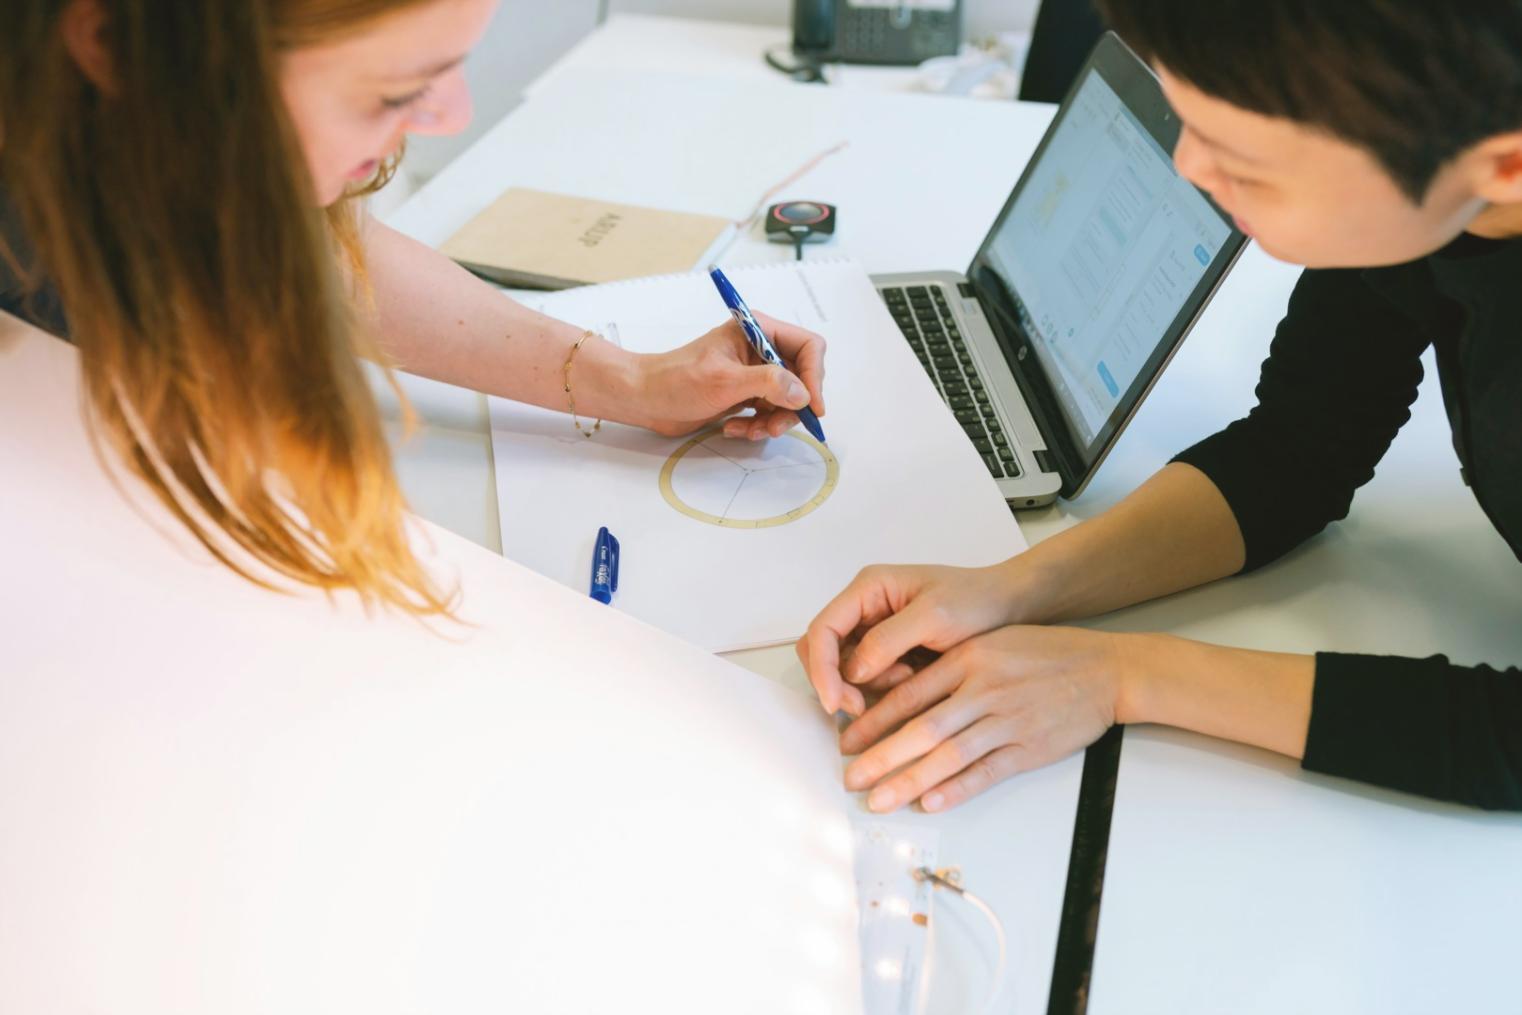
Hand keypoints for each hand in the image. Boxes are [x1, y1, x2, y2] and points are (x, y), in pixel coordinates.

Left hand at [632, 311, 825, 438]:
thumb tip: (802, 393)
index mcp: (758, 331)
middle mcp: (760, 350)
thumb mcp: (725, 381)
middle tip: (774, 427)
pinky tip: (736, 429)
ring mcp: (754, 373)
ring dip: (773, 421)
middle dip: (791, 406)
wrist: (645, 399)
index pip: (808, 347)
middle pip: (801, 378)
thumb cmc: (675, 380)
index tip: (811, 407)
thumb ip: (768, 384)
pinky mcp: (746, 394)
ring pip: (787, 400)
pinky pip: (769, 413)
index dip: (814, 377)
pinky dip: (758, 425)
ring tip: (750, 431)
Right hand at [796, 562, 1033, 716]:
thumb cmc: (976, 601)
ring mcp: (874, 629)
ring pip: (843, 668)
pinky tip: (912, 679)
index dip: (821, 668)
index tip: (835, 702)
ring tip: (907, 679)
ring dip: (864, 685)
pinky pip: (867, 676)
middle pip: (823, 650)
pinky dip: (881, 687)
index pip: (823, 629)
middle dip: (835, 682)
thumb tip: (852, 671)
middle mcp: (864, 607)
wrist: (1009, 607)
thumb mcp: (935, 616)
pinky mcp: (888, 651)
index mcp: (869, 588)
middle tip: (860, 708)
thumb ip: (888, 640)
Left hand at [840, 625, 1126, 813]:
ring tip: (878, 800)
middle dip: (880, 757)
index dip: (873, 721)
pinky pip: (986, 772)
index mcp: (967, 659)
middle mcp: (983, 689)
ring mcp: (1007, 720)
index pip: (908, 694)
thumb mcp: (989, 642)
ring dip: (909, 781)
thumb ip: (947, 667)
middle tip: (851, 777)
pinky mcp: (1029, 748)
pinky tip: (930, 803)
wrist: (1104, 669)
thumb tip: (898, 695)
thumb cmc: (1044, 653)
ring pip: (947, 756)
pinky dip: (957, 789)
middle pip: (920, 729)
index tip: (847, 739)